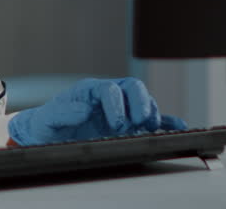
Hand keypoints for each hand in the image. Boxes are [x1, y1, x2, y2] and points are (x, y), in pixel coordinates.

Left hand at [7, 77, 186, 145]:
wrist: (48, 137)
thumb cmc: (47, 125)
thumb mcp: (47, 119)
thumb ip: (61, 112)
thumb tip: (84, 109)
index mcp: (91, 91)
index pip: (110, 89)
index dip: (116, 104)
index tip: (116, 124)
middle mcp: (110, 98)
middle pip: (133, 89)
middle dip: (141, 103)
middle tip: (141, 121)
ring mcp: (122, 111)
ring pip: (144, 103)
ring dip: (151, 114)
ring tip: (149, 129)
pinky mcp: (129, 126)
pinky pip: (152, 121)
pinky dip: (166, 123)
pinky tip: (178, 128)